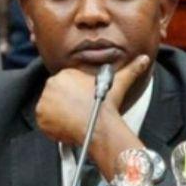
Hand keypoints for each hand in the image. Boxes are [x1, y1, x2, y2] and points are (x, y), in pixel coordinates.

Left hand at [35, 55, 149, 146]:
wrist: (99, 125)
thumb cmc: (107, 104)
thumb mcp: (120, 82)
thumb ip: (131, 69)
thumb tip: (144, 59)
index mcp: (66, 74)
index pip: (66, 84)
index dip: (76, 94)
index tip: (83, 102)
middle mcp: (51, 85)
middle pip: (56, 95)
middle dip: (66, 103)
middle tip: (79, 112)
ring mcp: (44, 102)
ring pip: (50, 108)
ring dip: (59, 114)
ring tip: (75, 120)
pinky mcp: (41, 118)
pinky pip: (45, 122)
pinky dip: (54, 126)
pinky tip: (68, 126)